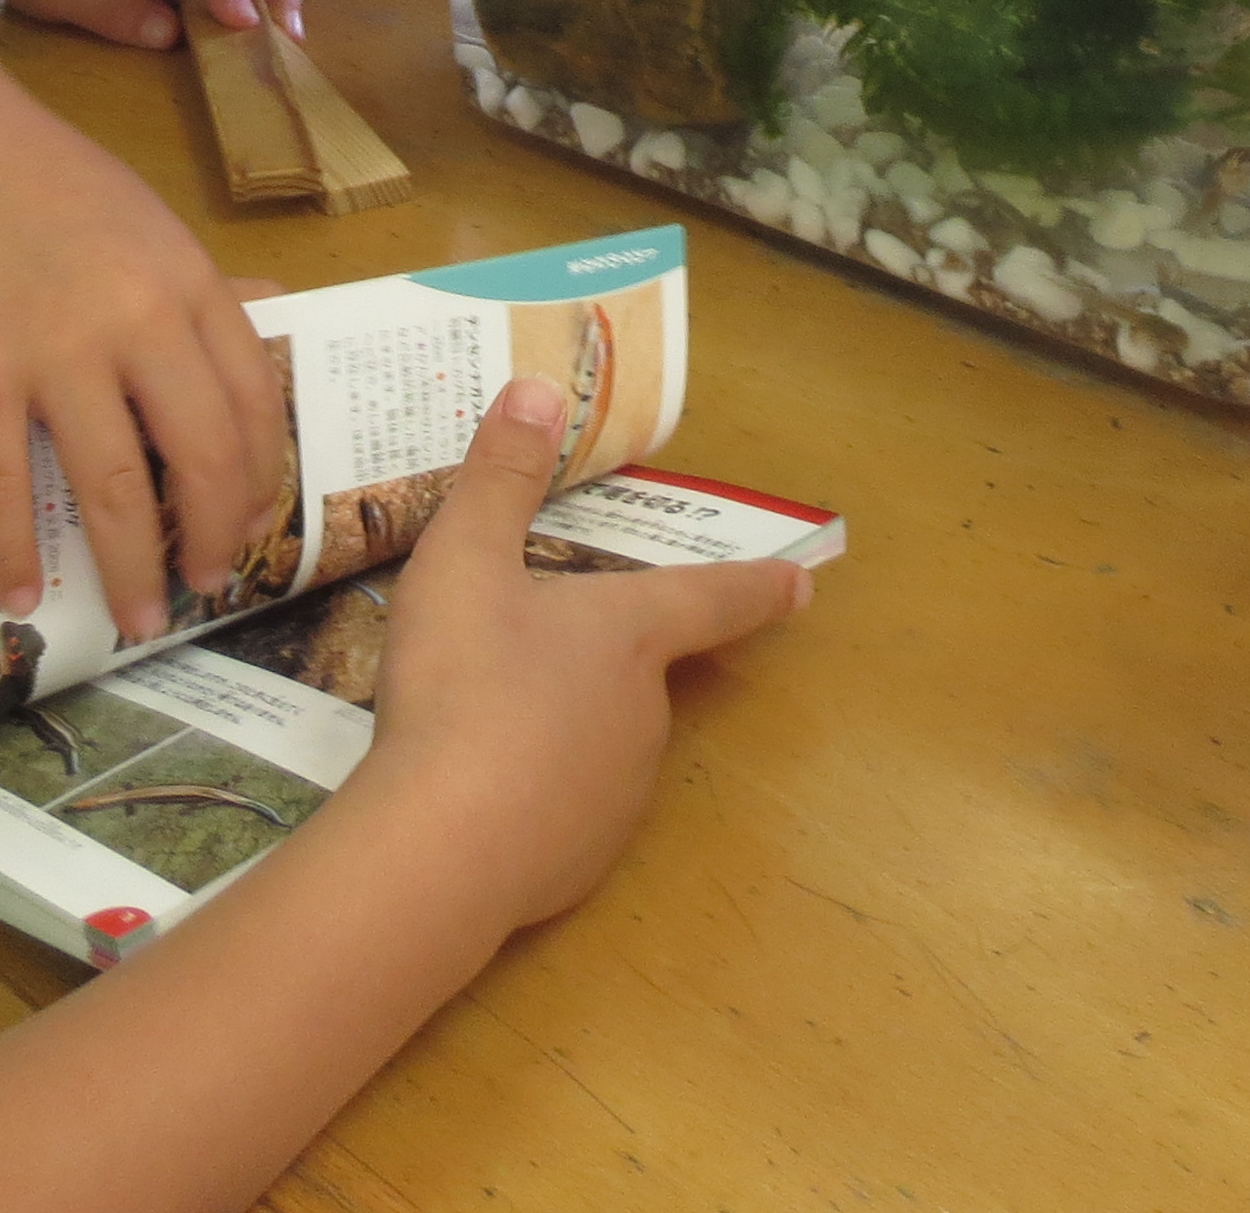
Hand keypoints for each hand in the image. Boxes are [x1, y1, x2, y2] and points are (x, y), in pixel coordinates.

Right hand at [0, 68, 288, 635]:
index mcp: (190, 284)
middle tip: (209, 587)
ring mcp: (55, 353)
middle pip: (202, 460)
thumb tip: (260, 346)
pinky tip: (20, 596)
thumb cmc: (45, 182)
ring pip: (116, 489)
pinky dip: (12, 553)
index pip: (254, 404)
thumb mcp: (152, 224)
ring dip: (132, 570)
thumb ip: (200, 294)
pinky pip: (1, 487)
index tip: (254, 527)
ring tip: (139, 618)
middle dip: (214, 540)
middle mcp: (139, 323)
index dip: (260, 481)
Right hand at [348, 374, 811, 935]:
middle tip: (531, 647)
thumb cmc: (464, 685)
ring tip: (482, 720)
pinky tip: (475, 795)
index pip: (712, 600)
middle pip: (639, 673)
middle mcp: (645, 713)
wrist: (444, 846)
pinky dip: (533, 797)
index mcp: (630, 633)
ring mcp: (621, 794)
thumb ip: (499, 477)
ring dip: (559, 729)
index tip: (805, 584)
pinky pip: (564, 811)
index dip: (757, 586)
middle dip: (599, 660)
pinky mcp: (583, 861)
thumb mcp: (463, 562)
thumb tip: (539, 390)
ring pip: (601, 743)